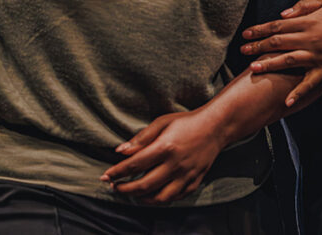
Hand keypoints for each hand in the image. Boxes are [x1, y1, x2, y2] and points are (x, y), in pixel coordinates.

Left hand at [100, 110, 222, 203]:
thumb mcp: (162, 122)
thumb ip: (141, 138)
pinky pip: (174, 198)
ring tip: (132, 193)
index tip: (105, 176)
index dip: (117, 173)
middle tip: (114, 187)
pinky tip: (152, 194)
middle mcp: (176, 165)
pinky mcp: (194, 182)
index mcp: (165, 147)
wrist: (216, 127)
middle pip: (144, 186)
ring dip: (141, 199)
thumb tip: (120, 151)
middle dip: (125, 189)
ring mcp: (186, 176)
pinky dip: (160, 199)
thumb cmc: (186, 122)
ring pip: (159, 198)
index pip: (134, 165)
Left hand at [241, 0, 321, 94]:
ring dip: (269, 64)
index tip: (246, 33)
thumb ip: (303, 6)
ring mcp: (316, 56)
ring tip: (253, 68)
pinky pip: (309, 83)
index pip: (278, 25)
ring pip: (287, 60)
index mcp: (307, 23)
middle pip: (278, 42)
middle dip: (258, 46)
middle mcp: (308, 39)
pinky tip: (286, 101)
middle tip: (242, 49)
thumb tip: (282, 13)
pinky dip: (298, 92)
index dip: (260, 29)